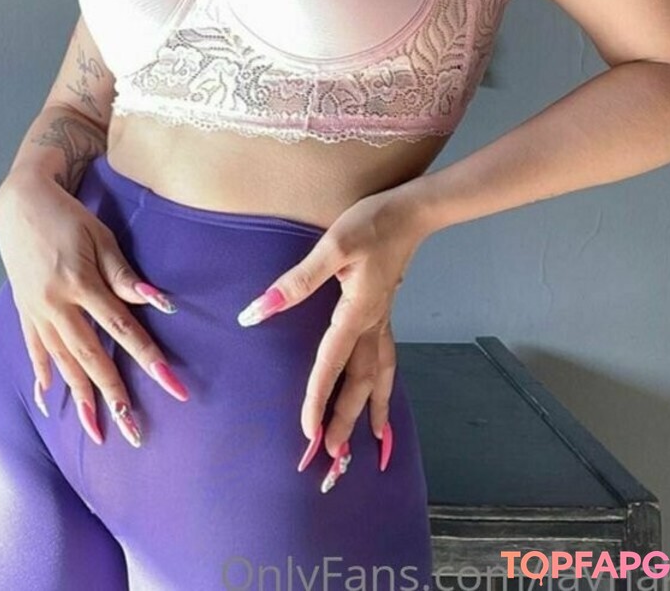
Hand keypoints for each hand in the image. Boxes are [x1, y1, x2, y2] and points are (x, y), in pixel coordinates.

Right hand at [0, 175, 188, 448]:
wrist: (20, 204)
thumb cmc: (68, 217)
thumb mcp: (101, 237)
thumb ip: (124, 275)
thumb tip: (157, 303)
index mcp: (81, 284)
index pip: (122, 329)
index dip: (148, 359)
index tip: (172, 386)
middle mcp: (57, 305)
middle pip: (91, 357)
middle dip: (114, 396)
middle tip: (135, 433)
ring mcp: (37, 312)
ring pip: (62, 363)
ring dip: (81, 398)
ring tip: (97, 431)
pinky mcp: (24, 312)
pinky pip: (34, 351)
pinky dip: (42, 377)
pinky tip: (47, 402)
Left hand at [235, 183, 429, 488]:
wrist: (411, 211)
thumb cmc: (370, 224)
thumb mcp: (332, 247)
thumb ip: (296, 282)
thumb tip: (257, 311)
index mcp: (357, 313)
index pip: (331, 364)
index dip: (317, 398)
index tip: (306, 432)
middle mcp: (373, 324)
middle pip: (360, 383)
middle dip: (346, 421)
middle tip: (333, 459)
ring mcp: (382, 319)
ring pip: (379, 376)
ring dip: (372, 411)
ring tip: (374, 444)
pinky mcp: (384, 309)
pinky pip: (386, 358)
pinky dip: (386, 385)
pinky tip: (384, 393)